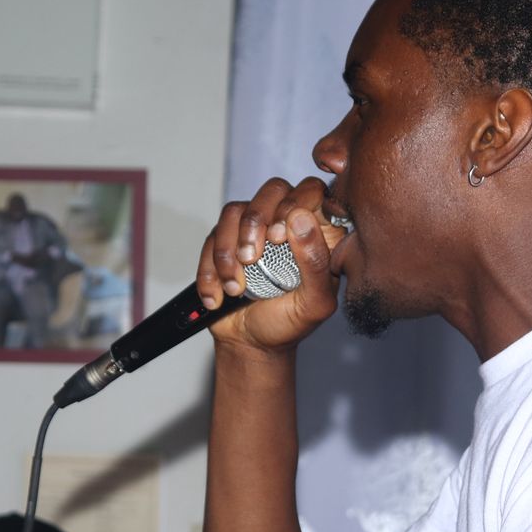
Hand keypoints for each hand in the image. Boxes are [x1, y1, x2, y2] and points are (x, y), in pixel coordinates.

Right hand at [196, 177, 346, 352]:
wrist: (251, 342)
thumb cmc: (289, 323)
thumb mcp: (314, 303)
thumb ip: (316, 263)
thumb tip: (300, 218)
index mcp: (320, 233)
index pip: (313, 191)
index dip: (294, 203)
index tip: (278, 237)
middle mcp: (287, 222)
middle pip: (273, 189)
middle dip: (256, 221)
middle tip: (252, 258)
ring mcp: (255, 228)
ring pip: (236, 210)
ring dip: (229, 250)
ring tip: (236, 287)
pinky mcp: (226, 239)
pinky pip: (213, 235)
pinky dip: (211, 267)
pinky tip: (219, 295)